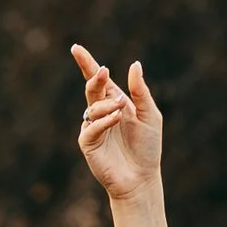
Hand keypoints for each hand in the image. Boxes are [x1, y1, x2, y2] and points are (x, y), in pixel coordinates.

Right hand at [72, 45, 163, 202]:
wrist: (142, 178)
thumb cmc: (147, 148)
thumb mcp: (150, 115)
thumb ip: (140, 92)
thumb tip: (134, 65)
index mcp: (116, 102)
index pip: (99, 80)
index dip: (87, 64)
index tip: (76, 48)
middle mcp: (102, 112)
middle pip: (91, 89)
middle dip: (95, 78)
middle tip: (103, 72)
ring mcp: (93, 127)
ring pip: (92, 107)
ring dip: (106, 104)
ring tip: (122, 107)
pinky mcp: (88, 143)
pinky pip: (90, 127)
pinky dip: (103, 121)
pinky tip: (115, 119)